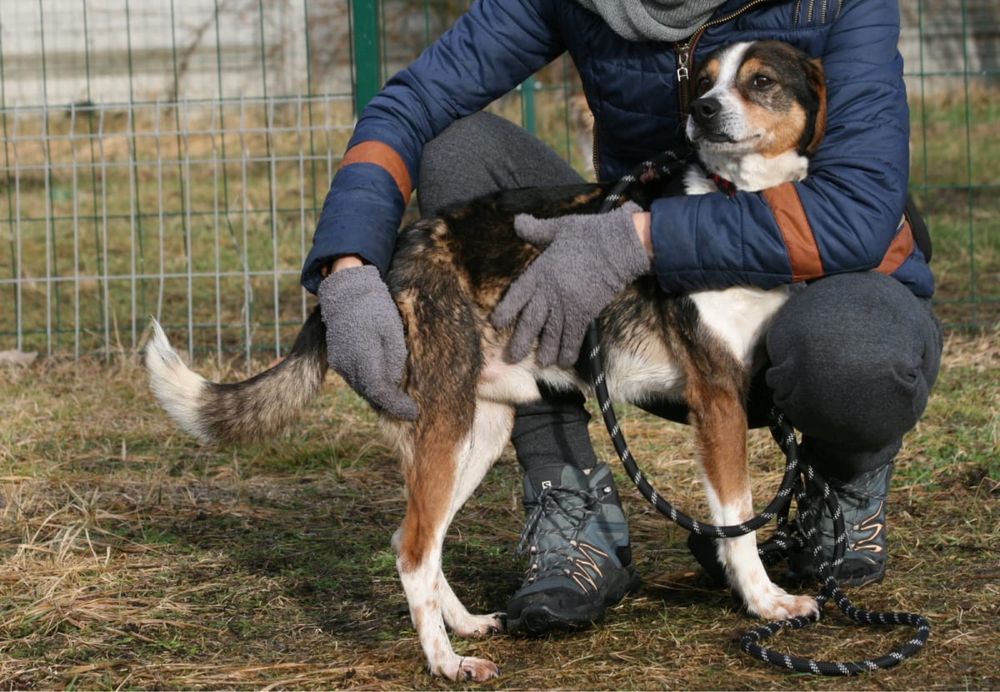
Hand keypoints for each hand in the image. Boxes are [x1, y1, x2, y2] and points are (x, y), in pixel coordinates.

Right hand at [318, 265, 418, 420]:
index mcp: (365, 357)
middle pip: (371, 395)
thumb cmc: (375, 309)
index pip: (381, 393)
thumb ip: (395, 362)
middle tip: (408, 409)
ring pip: (362, 389)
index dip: (397, 406)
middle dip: (390, 404)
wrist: (346, 292)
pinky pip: (355, 379)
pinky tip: (382, 383)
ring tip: (398, 399)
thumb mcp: (394, 333)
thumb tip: (397, 386)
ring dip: (379, 395)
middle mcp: (348, 365)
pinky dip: (369, 385)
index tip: (413, 413)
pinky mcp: (335, 360)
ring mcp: (339, 363)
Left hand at [491, 201, 650, 366]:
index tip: (496, 324)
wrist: (617, 245)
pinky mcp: (585, 313)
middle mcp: (549, 293)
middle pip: (530, 322)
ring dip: (545, 352)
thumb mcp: (557, 227)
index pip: (517, 295)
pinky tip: (564, 362)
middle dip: (520, 342)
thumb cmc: (587, 234)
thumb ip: (535, 230)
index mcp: (539, 272)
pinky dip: (569, 350)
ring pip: (551, 334)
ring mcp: (567, 305)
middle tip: (511, 358)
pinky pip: (573, 336)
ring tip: (540, 364)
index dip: (506, 311)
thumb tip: (516, 221)